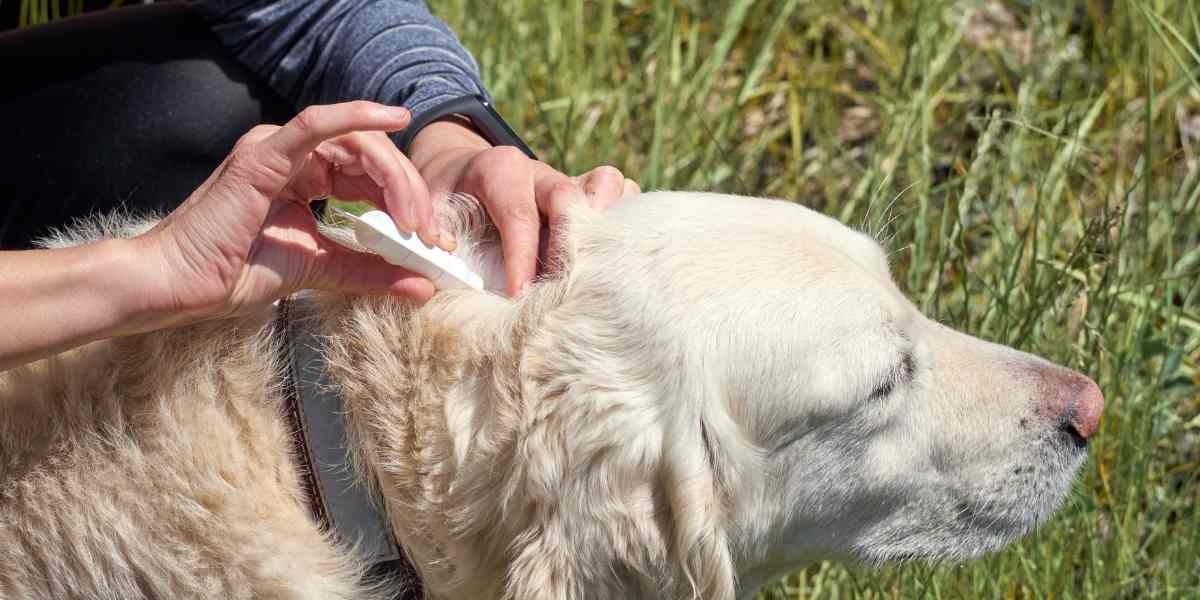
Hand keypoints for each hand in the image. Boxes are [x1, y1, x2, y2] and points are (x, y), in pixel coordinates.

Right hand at [136, 101, 443, 325]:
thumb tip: (426, 285)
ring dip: (394, 177)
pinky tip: (393, 116)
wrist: (179, 285)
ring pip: (356, 143)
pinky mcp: (263, 154)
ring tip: (412, 218)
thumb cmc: (234, 273)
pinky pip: (316, 124)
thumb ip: (371, 272)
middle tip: (428, 232)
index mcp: (307, 178)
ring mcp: (277, 149)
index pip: (371, 176)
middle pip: (371, 157)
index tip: (435, 239)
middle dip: (409, 192)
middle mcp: (295, 156)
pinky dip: (356, 115)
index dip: (409, 202)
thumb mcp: (321, 269)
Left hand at [407, 118, 638, 296]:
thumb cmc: (443, 201)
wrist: (459, 171)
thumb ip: (424, 245)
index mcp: (498, 169)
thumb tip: (425, 286)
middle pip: (568, 197)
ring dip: (606, 226)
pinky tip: (612, 260)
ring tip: (598, 269)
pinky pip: (623, 195)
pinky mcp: (587, 193)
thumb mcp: (423, 214)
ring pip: (606, 185)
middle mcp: (538, 171)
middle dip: (567, 246)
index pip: (517, 214)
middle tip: (562, 289)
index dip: (521, 258)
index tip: (519, 297)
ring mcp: (567, 179)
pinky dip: (624, 223)